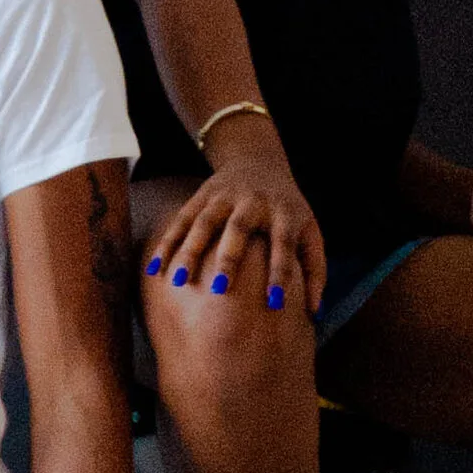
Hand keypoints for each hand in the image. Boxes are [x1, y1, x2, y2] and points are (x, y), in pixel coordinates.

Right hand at [146, 134, 326, 321]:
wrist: (259, 161)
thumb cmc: (288, 210)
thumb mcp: (310, 232)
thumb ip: (315, 269)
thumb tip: (314, 311)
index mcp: (285, 212)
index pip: (284, 244)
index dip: (280, 272)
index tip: (274, 303)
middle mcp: (254, 201)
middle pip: (239, 228)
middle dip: (229, 258)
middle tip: (220, 291)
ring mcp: (225, 196)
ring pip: (205, 222)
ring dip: (191, 251)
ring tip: (180, 282)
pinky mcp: (202, 195)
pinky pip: (182, 219)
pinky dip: (168, 242)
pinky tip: (157, 267)